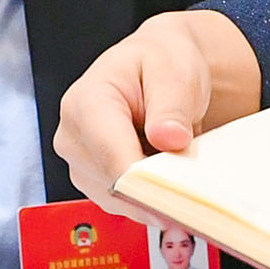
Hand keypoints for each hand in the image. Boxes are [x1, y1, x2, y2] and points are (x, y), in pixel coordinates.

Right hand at [54, 9, 263, 209]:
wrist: (156, 69)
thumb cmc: (160, 63)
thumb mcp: (174, 69)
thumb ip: (172, 104)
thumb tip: (169, 139)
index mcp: (86, 101)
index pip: (111, 154)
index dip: (145, 180)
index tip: (180, 194)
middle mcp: (73, 137)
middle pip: (113, 184)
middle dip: (156, 188)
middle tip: (195, 179)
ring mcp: (81, 164)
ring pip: (120, 201)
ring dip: (154, 194)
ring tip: (181, 162)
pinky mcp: (96, 184)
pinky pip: (126, 205)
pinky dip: (150, 198)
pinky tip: (167, 173)